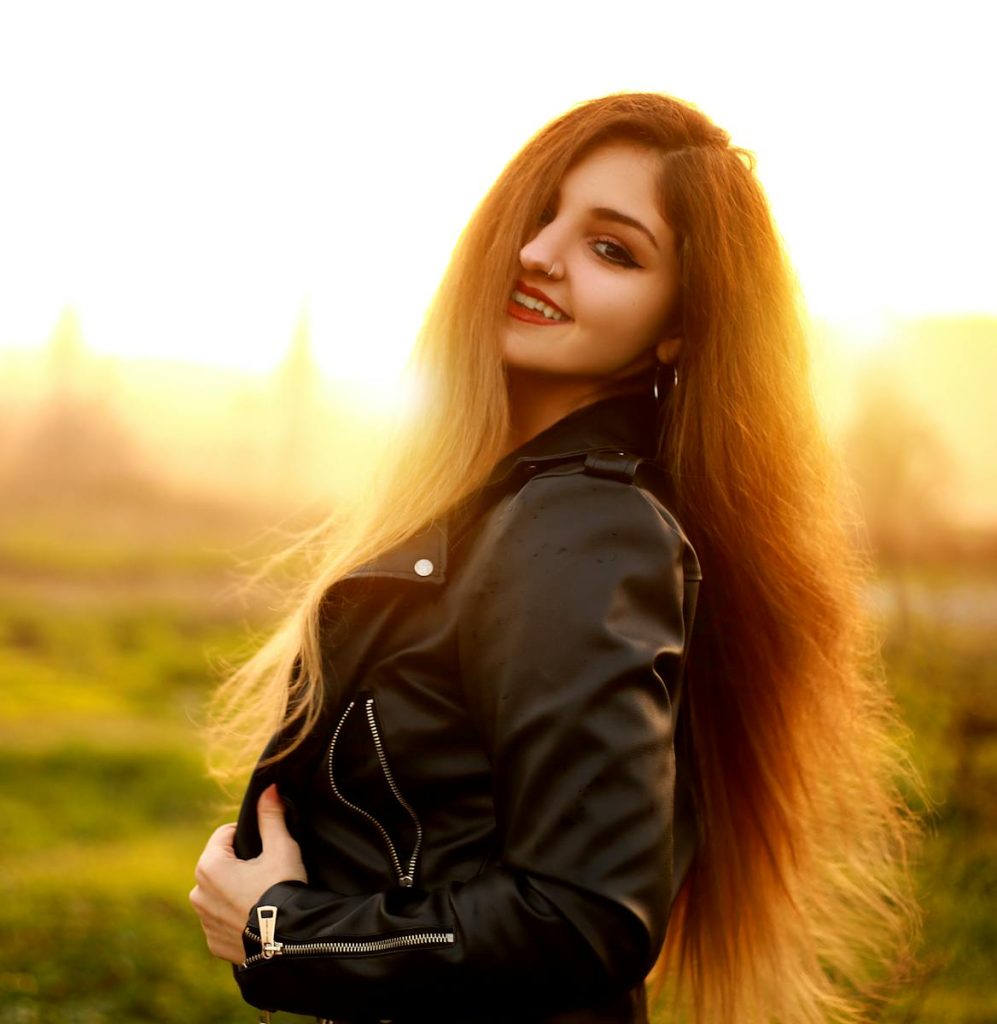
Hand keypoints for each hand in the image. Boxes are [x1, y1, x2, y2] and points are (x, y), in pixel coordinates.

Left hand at [189, 783, 307, 963]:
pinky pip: (222, 919)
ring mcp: (203, 921)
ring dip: (235, 889)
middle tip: (268, 870)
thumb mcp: (281, 848)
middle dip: (240, 863)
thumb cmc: (283, 888)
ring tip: (262, 894)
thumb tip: (269, 788)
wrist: (288, 940)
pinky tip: (256, 916)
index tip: (267, 847)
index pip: (225, 835)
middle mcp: (197, 893)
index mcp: (209, 865)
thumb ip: (271, 816)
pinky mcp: (213, 942)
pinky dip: (235, 914)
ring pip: (219, 892)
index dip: (248, 835)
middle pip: (220, 863)